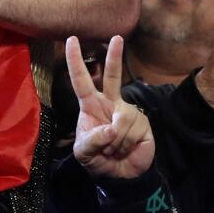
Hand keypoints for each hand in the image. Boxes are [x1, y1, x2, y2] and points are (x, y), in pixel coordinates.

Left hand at [67, 35, 155, 179]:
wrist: (120, 176)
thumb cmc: (97, 159)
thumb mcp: (84, 152)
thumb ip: (92, 140)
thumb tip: (111, 128)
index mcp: (90, 105)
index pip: (81, 80)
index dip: (75, 60)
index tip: (71, 39)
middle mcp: (109, 103)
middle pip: (113, 76)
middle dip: (115, 56)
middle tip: (117, 37)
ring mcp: (127, 111)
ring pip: (120, 120)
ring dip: (115, 141)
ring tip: (114, 149)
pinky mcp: (142, 122)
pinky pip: (132, 130)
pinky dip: (125, 144)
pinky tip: (126, 148)